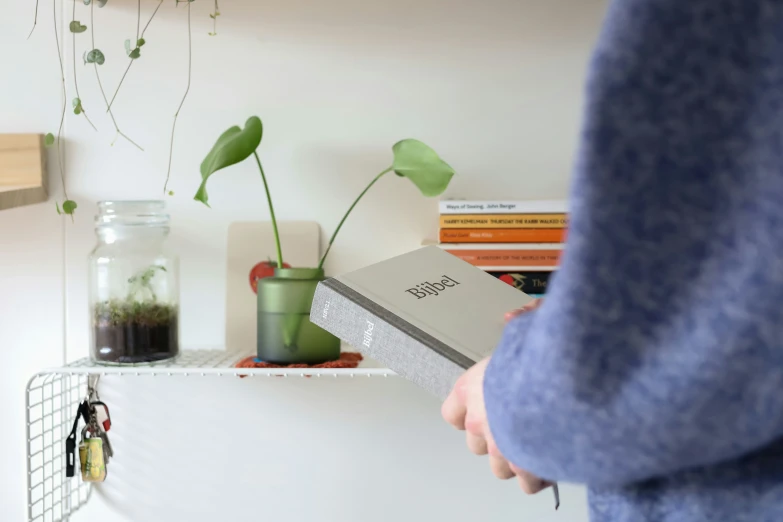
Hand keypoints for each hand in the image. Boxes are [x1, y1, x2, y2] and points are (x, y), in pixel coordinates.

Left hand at [441, 299, 551, 494]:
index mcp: (471, 390)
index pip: (451, 412)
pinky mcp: (527, 468)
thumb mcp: (528, 327)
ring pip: (500, 467)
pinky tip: (551, 462)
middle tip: (515, 424)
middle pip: (476, 443)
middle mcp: (481, 423)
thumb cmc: (542, 357)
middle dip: (495, 437)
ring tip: (535, 446)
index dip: (466, 410)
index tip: (478, 407)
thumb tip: (515, 319)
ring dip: (516, 459)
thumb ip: (521, 323)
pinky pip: (528, 482)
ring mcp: (502, 449)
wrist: (565, 386)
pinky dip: (539, 475)